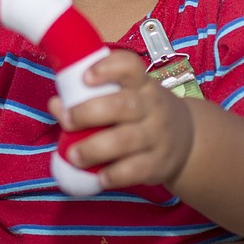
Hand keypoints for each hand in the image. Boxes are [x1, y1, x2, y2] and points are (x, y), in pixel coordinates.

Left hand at [49, 49, 194, 190]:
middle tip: (66, 120)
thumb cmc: (142, 112)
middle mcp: (152, 107)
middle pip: (123, 105)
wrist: (188, 140)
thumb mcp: (126, 96)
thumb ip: (91, 97)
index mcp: (141, 84)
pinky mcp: (159, 164)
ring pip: (126, 140)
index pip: (130, 66)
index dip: (107, 68)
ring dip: (94, 148)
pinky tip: (99, 177)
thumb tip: (55, 104)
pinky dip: (114, 174)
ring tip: (73, 155)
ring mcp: (158, 136)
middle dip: (89, 112)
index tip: (85, 77)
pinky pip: (136, 170)